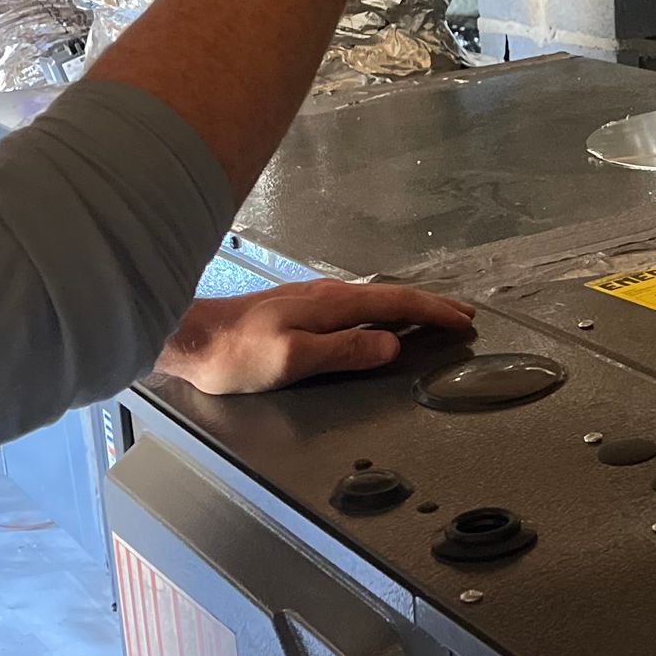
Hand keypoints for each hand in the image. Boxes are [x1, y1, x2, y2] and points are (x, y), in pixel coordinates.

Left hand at [154, 280, 474, 393]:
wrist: (192, 339)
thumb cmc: (237, 355)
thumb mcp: (294, 360)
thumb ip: (345, 351)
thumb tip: (390, 346)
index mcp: (333, 306)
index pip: (397, 304)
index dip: (434, 312)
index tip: (463, 321)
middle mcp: (328, 295)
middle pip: (391, 296)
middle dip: (430, 305)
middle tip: (462, 316)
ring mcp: (313, 299)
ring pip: (374, 298)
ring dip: (408, 306)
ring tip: (432, 316)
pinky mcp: (299, 307)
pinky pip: (357, 304)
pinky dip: (383, 309)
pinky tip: (380, 317)